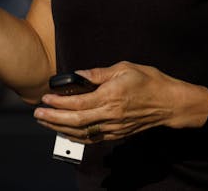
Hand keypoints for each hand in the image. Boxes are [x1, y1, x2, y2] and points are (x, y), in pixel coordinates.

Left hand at [33, 61, 207, 143]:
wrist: (170, 103)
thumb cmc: (150, 81)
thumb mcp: (124, 68)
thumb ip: (99, 73)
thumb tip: (79, 74)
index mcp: (111, 97)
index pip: (78, 103)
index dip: (59, 103)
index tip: (45, 98)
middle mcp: (111, 115)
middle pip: (76, 122)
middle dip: (53, 119)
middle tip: (37, 114)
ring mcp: (114, 127)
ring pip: (82, 133)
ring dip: (61, 129)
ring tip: (45, 123)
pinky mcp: (118, 134)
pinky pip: (93, 138)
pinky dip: (76, 136)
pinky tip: (66, 131)